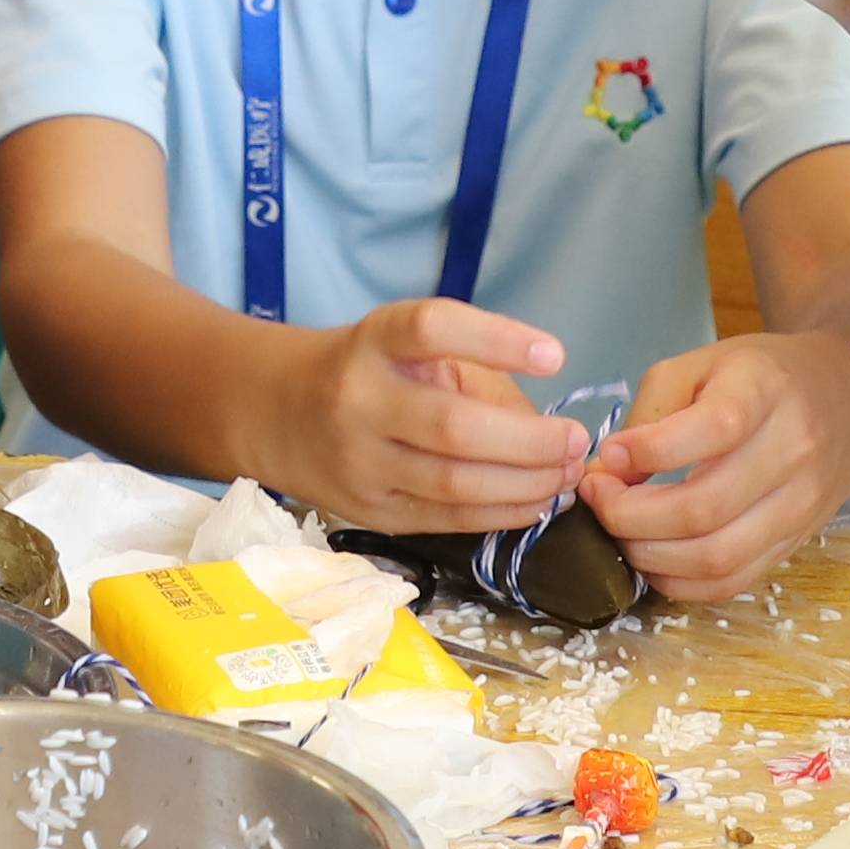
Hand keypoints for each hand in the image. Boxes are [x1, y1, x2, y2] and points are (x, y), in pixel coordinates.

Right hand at [265, 299, 593, 535]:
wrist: (273, 410)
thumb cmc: (365, 369)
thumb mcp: (407, 347)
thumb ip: (474, 375)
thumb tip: (549, 431)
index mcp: (374, 342)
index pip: (433, 328)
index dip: (497, 340)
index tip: (555, 356)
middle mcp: (359, 399)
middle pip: (454, 425)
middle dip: (530, 442)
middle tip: (575, 440)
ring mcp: (360, 462)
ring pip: (454, 485)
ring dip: (525, 485)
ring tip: (565, 476)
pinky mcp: (369, 511)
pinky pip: (446, 520)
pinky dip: (501, 514)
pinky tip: (536, 503)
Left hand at [587, 333, 849, 596]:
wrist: (847, 404)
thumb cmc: (761, 379)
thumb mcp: (703, 364)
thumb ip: (653, 411)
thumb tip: (610, 471)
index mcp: (767, 392)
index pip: (713, 430)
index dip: (648, 452)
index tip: (607, 457)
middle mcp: (793, 452)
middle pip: (705, 507)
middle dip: (630, 515)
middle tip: (599, 499)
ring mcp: (799, 506)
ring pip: (717, 556)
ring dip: (649, 554)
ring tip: (620, 528)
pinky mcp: (794, 543)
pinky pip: (732, 582)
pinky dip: (680, 581)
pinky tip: (653, 556)